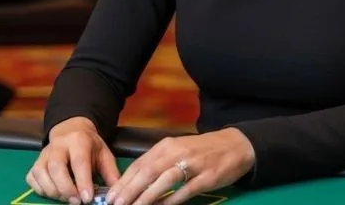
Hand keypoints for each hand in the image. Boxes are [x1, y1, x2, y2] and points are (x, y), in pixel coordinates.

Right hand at [27, 117, 119, 203]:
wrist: (71, 130)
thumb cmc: (89, 145)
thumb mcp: (104, 153)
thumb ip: (110, 173)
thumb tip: (115, 193)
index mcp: (79, 140)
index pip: (79, 161)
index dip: (82, 181)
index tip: (87, 198)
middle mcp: (58, 145)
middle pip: (56, 167)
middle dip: (65, 188)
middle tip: (76, 202)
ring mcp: (44, 154)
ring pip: (41, 173)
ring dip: (53, 191)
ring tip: (67, 198)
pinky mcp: (35, 163)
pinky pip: (32, 178)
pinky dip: (41, 190)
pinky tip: (54, 193)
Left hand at [106, 129, 255, 204]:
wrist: (234, 145)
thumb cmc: (201, 150)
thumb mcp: (177, 150)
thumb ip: (157, 163)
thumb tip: (134, 184)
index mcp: (166, 145)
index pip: (139, 164)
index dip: (123, 181)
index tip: (110, 197)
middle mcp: (177, 152)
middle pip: (148, 172)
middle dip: (129, 190)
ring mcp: (192, 164)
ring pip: (164, 180)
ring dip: (146, 196)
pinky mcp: (206, 176)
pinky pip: (185, 190)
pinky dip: (171, 200)